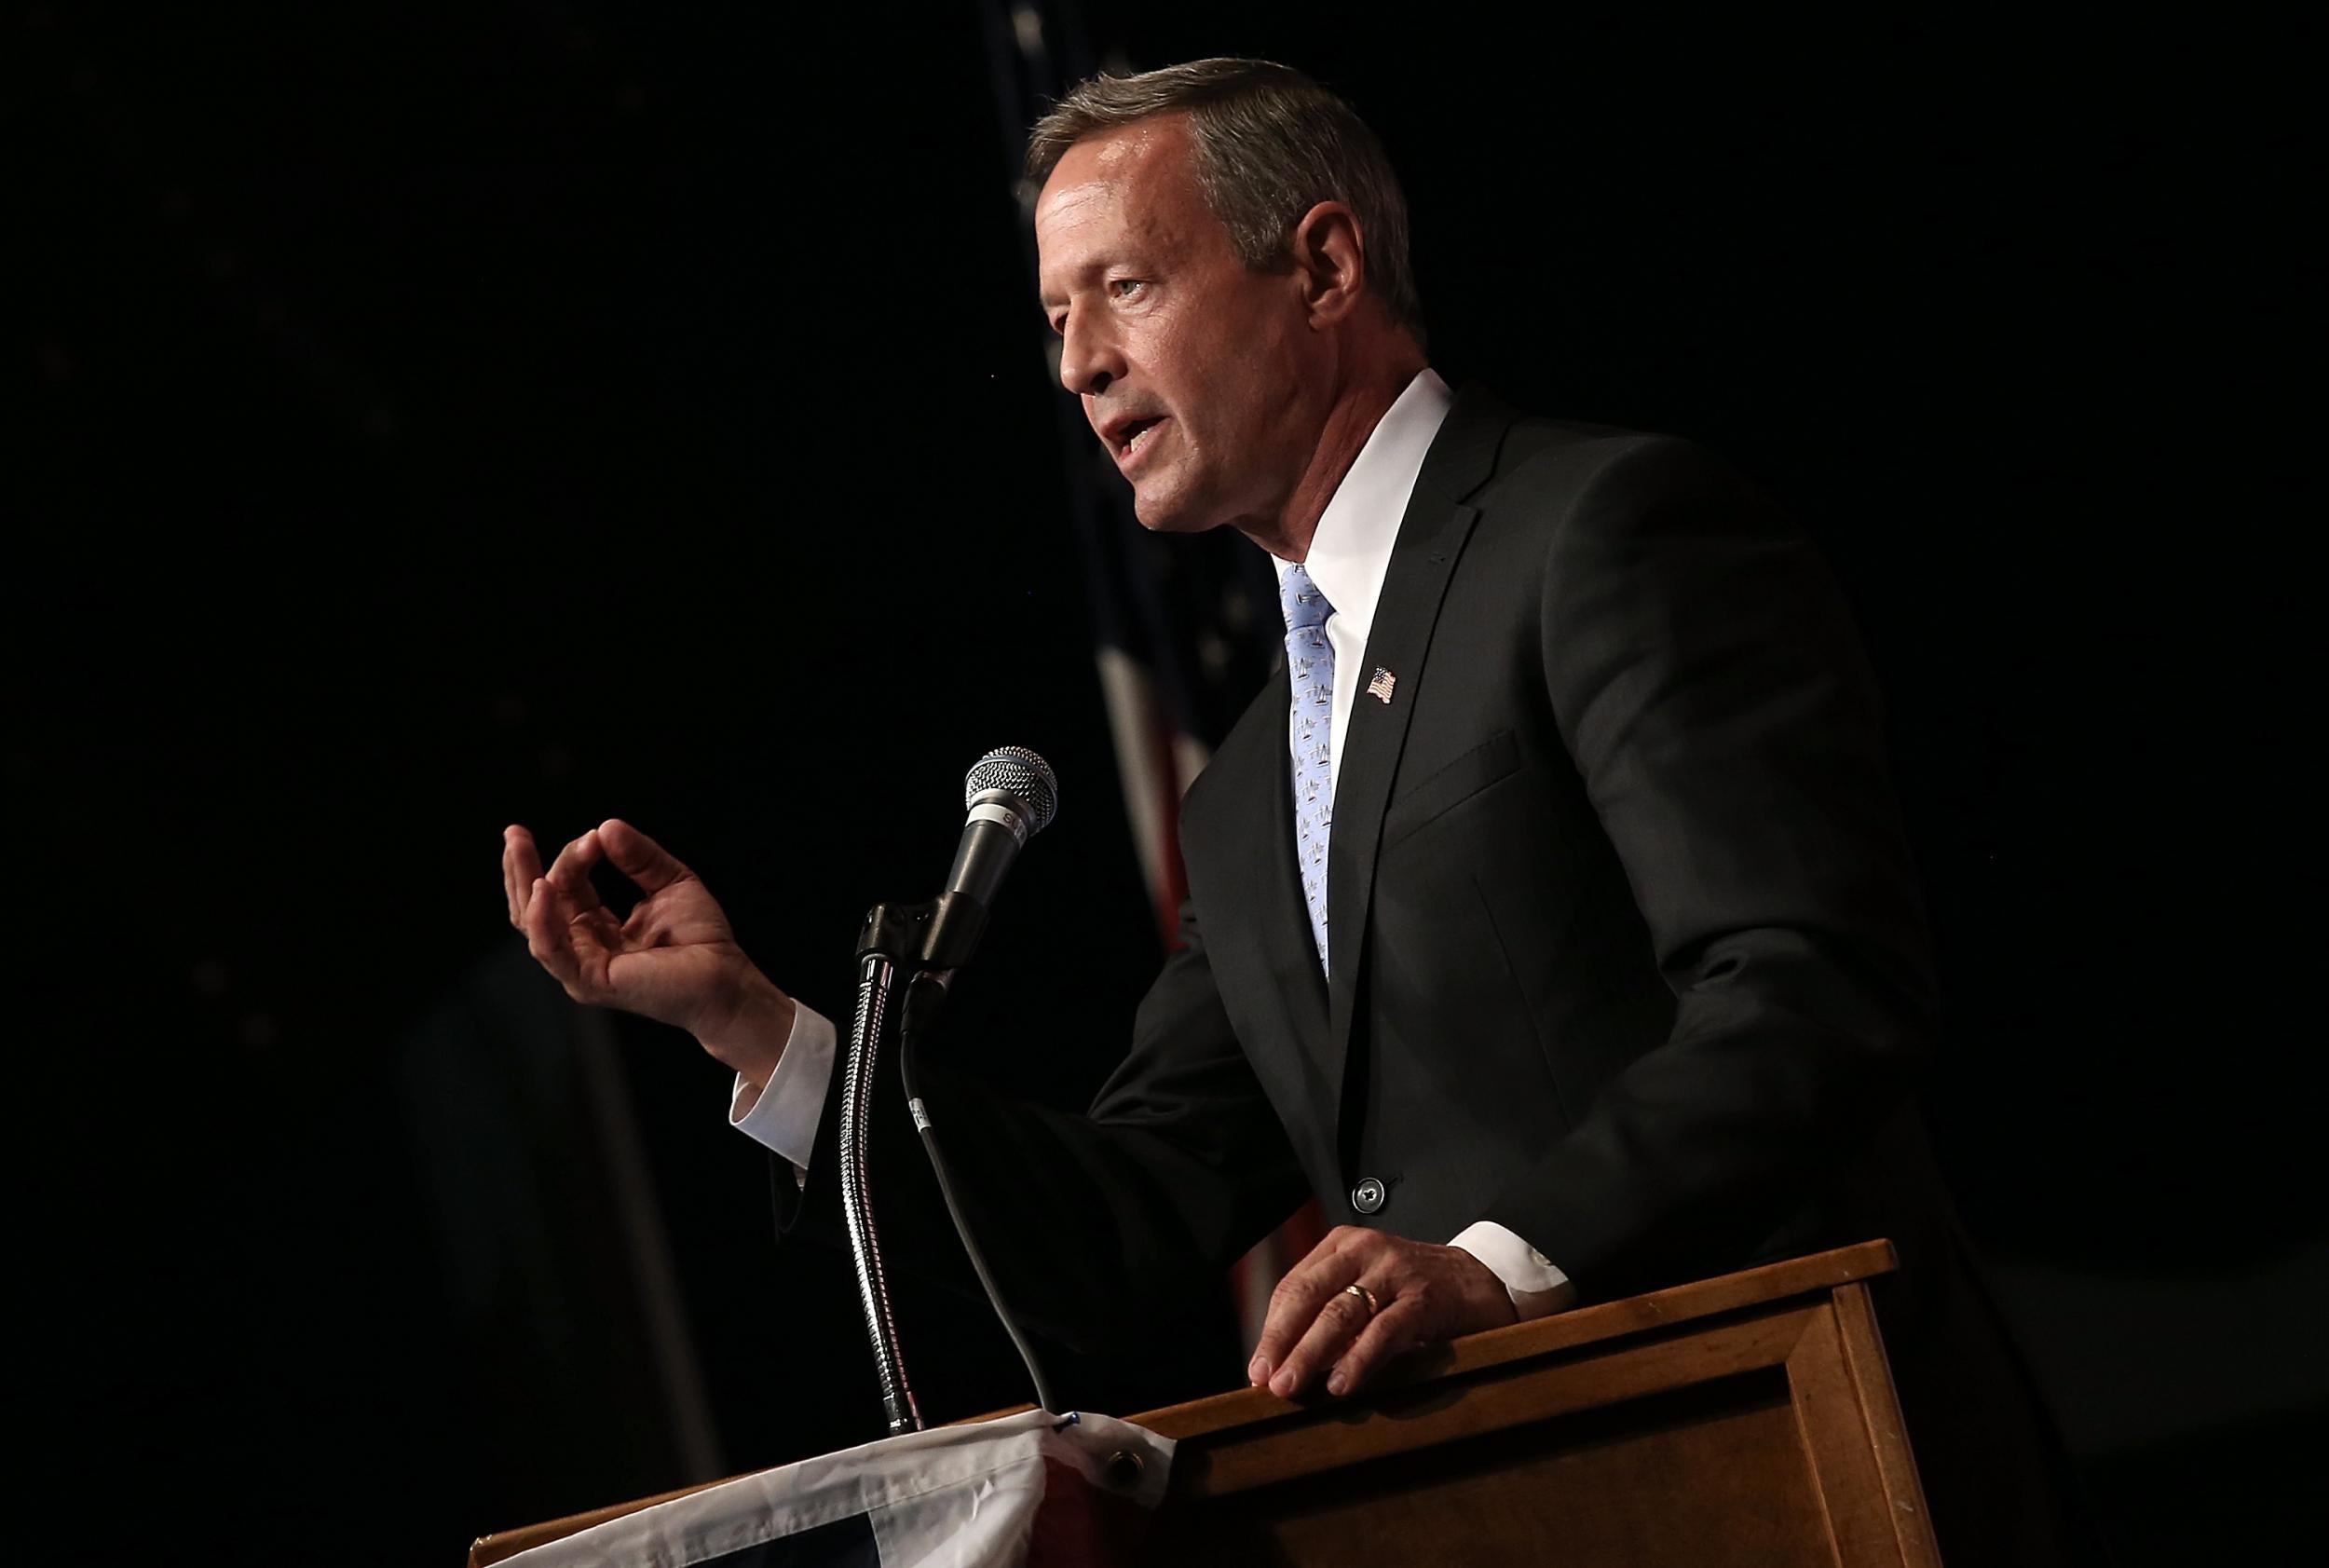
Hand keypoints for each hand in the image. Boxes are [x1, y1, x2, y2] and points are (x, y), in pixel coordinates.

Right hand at [501, 819, 793, 1084]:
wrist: (726, 977)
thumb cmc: (702, 938)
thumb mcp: (670, 881)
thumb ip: (639, 856)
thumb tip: (606, 826)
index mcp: (596, 927)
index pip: (565, 887)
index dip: (573, 857)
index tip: (596, 835)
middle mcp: (583, 947)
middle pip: (535, 906)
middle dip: (521, 867)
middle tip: (514, 832)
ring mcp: (582, 967)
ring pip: (534, 925)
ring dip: (524, 882)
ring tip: (521, 847)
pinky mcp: (590, 981)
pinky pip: (552, 950)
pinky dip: (541, 919)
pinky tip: (542, 888)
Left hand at [1246, 1227, 1517, 1399]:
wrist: (1482, 1280)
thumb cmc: (1414, 1290)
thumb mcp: (1367, 1286)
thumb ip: (1331, 1309)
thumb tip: (1284, 1358)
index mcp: (1342, 1245)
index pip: (1294, 1285)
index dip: (1272, 1328)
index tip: (1257, 1366)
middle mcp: (1364, 1251)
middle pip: (1309, 1296)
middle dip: (1282, 1341)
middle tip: (1265, 1380)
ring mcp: (1394, 1272)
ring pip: (1341, 1314)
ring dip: (1310, 1353)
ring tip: (1291, 1385)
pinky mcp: (1423, 1299)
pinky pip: (1383, 1332)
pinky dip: (1358, 1360)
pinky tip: (1341, 1384)